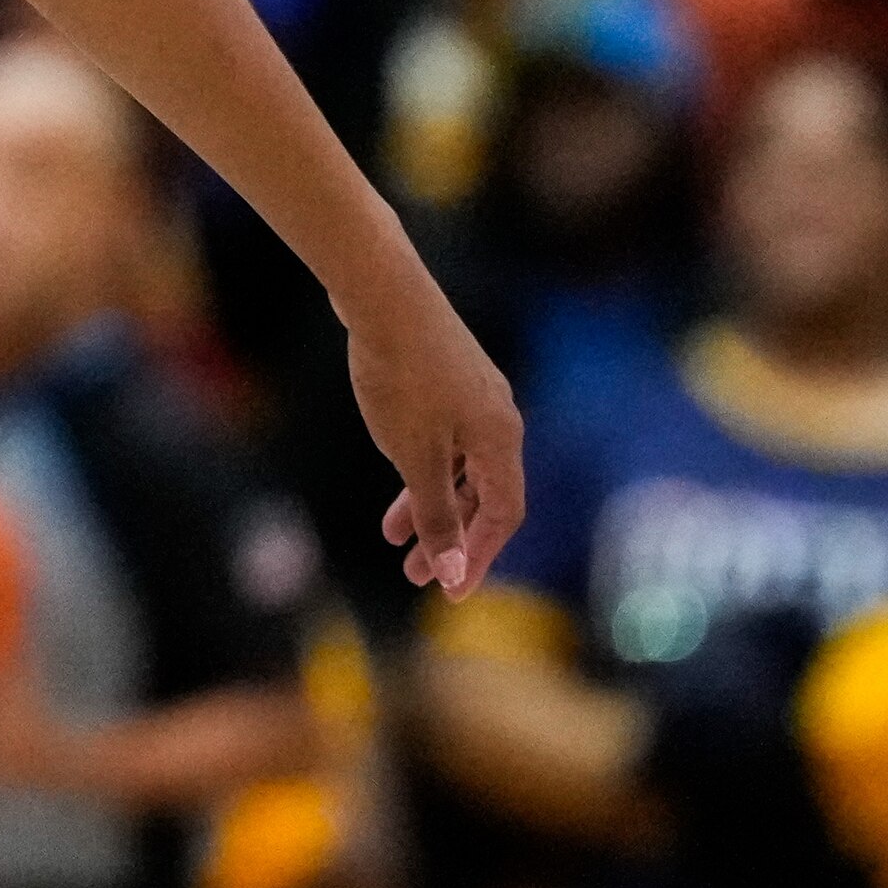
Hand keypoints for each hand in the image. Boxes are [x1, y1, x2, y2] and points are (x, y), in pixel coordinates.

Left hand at [346, 272, 524, 597]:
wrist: (382, 294)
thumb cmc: (401, 377)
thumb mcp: (414, 456)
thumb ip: (435, 516)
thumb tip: (454, 574)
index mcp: (502, 441)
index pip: (504, 516)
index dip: (479, 557)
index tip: (449, 592)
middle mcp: (499, 418)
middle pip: (482, 493)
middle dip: (450, 536)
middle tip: (414, 573)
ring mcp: (475, 394)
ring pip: (460, 465)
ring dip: (430, 502)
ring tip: (392, 535)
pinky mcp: (448, 375)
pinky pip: (445, 437)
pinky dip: (423, 464)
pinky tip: (396, 471)